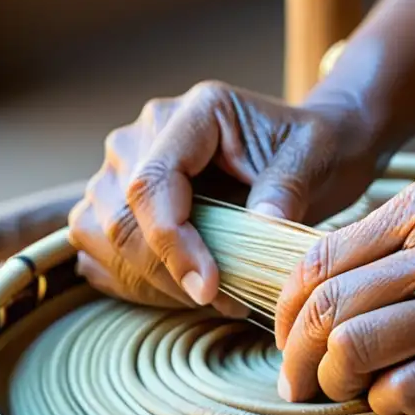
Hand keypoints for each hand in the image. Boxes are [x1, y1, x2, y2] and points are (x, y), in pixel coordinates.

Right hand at [68, 80, 378, 312]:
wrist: (310, 151)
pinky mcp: (120, 199)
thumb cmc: (314, 150)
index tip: (210, 287)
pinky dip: (136, 280)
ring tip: (215, 297)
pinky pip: (100, 249)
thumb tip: (261, 222)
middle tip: (226, 302)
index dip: (173, 242)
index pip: (151, 182)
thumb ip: (286, 187)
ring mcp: (124, 166)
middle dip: (168, 272)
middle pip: (121, 216)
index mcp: (195, 113)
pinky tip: (184, 291)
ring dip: (152, 281)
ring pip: (103, 236)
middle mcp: (145, 133)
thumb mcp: (314, 159)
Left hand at [275, 177, 414, 414]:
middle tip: (296, 383)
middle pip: (326, 307)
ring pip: (354, 348)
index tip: (284, 338)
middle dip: (295, 356)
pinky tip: (392, 400)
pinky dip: (383, 402)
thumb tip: (320, 288)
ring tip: (343, 393)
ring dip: (334, 381)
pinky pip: (405, 389)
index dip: (284, 308)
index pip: (318, 259)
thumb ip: (392, 239)